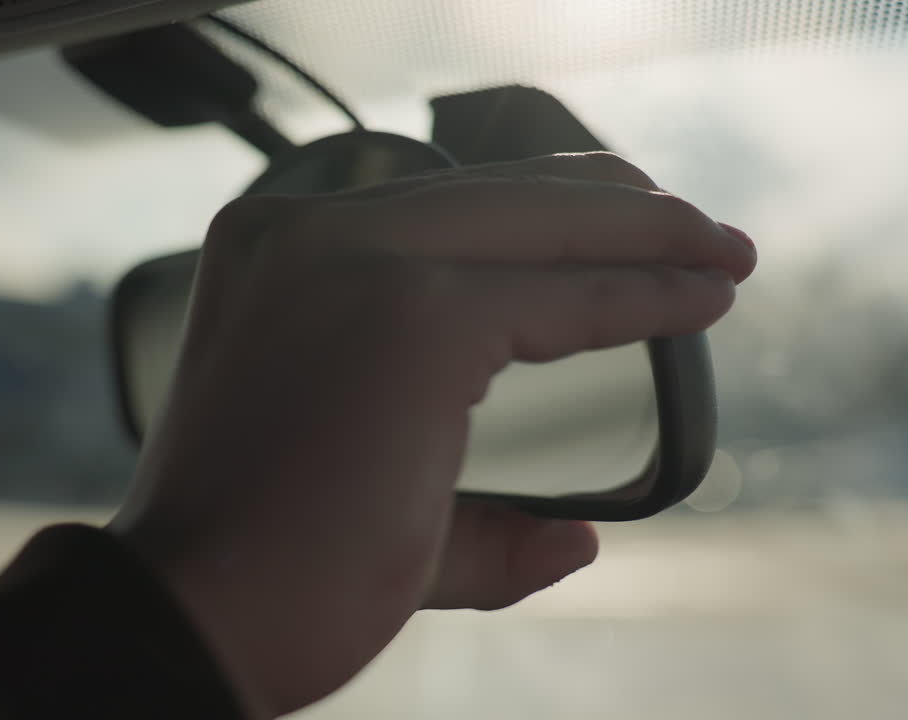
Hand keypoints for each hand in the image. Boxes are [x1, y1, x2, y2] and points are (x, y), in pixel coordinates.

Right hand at [110, 153, 756, 717]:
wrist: (190, 619)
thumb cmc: (256, 567)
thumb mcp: (352, 485)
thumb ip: (469, 502)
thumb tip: (578, 538)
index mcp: (278, 252)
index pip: (436, 208)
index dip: (540, 214)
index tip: (618, 231)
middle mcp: (306, 232)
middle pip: (497, 192)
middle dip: (611, 204)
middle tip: (693, 232)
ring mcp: (357, 263)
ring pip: (540, 221)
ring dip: (645, 232)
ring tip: (717, 254)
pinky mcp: (417, 315)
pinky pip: (563, 295)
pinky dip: (641, 296)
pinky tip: (697, 299)